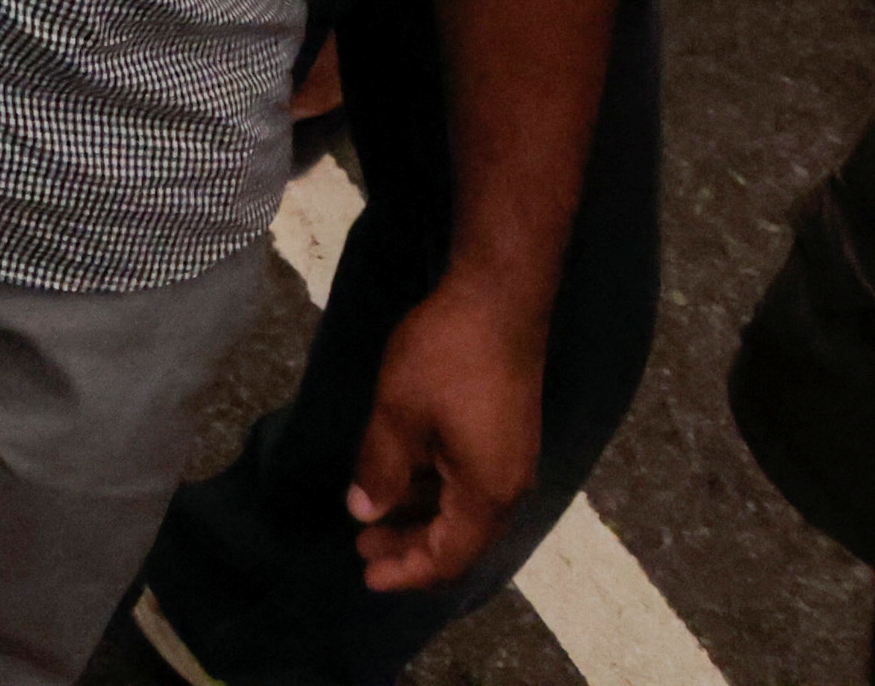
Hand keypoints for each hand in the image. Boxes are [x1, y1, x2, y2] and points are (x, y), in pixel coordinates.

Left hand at [344, 271, 545, 593]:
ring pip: (466, 512)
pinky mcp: (509, 436)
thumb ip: (381, 469)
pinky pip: (472, 485)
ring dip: (422, 518)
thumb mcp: (398, 413)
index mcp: (488, 493)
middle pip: (461, 542)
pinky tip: (404, 478)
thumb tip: (364, 513)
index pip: (448, 557)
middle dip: (410, 549)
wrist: (499, 297)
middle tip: (362, 546)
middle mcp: (510, 487)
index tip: (367, 576)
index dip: (406, 572)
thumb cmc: (447, 355)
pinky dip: (437, 492)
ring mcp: (513, 461)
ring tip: (374, 515)